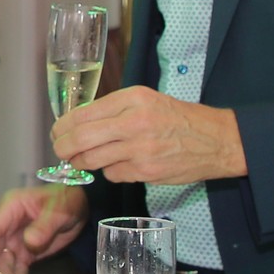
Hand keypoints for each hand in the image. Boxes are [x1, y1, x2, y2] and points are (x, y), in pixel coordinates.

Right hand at [0, 185, 85, 273]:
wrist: (81, 206)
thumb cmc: (67, 199)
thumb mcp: (58, 210)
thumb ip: (44, 225)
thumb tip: (29, 241)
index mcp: (11, 208)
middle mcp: (9, 225)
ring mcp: (17, 240)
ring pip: (5, 261)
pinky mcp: (27, 252)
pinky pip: (19, 267)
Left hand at [47, 88, 245, 188]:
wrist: (216, 140)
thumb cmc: (178, 118)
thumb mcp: (146, 100)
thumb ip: (114, 109)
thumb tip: (77, 123)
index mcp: (133, 99)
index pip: (83, 114)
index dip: (63, 126)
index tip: (57, 131)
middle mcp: (135, 122)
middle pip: (81, 139)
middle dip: (63, 147)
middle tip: (59, 150)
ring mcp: (140, 149)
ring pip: (92, 160)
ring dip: (81, 162)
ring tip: (82, 159)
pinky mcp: (146, 172)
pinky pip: (112, 174)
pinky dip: (110, 172)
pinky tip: (121, 164)